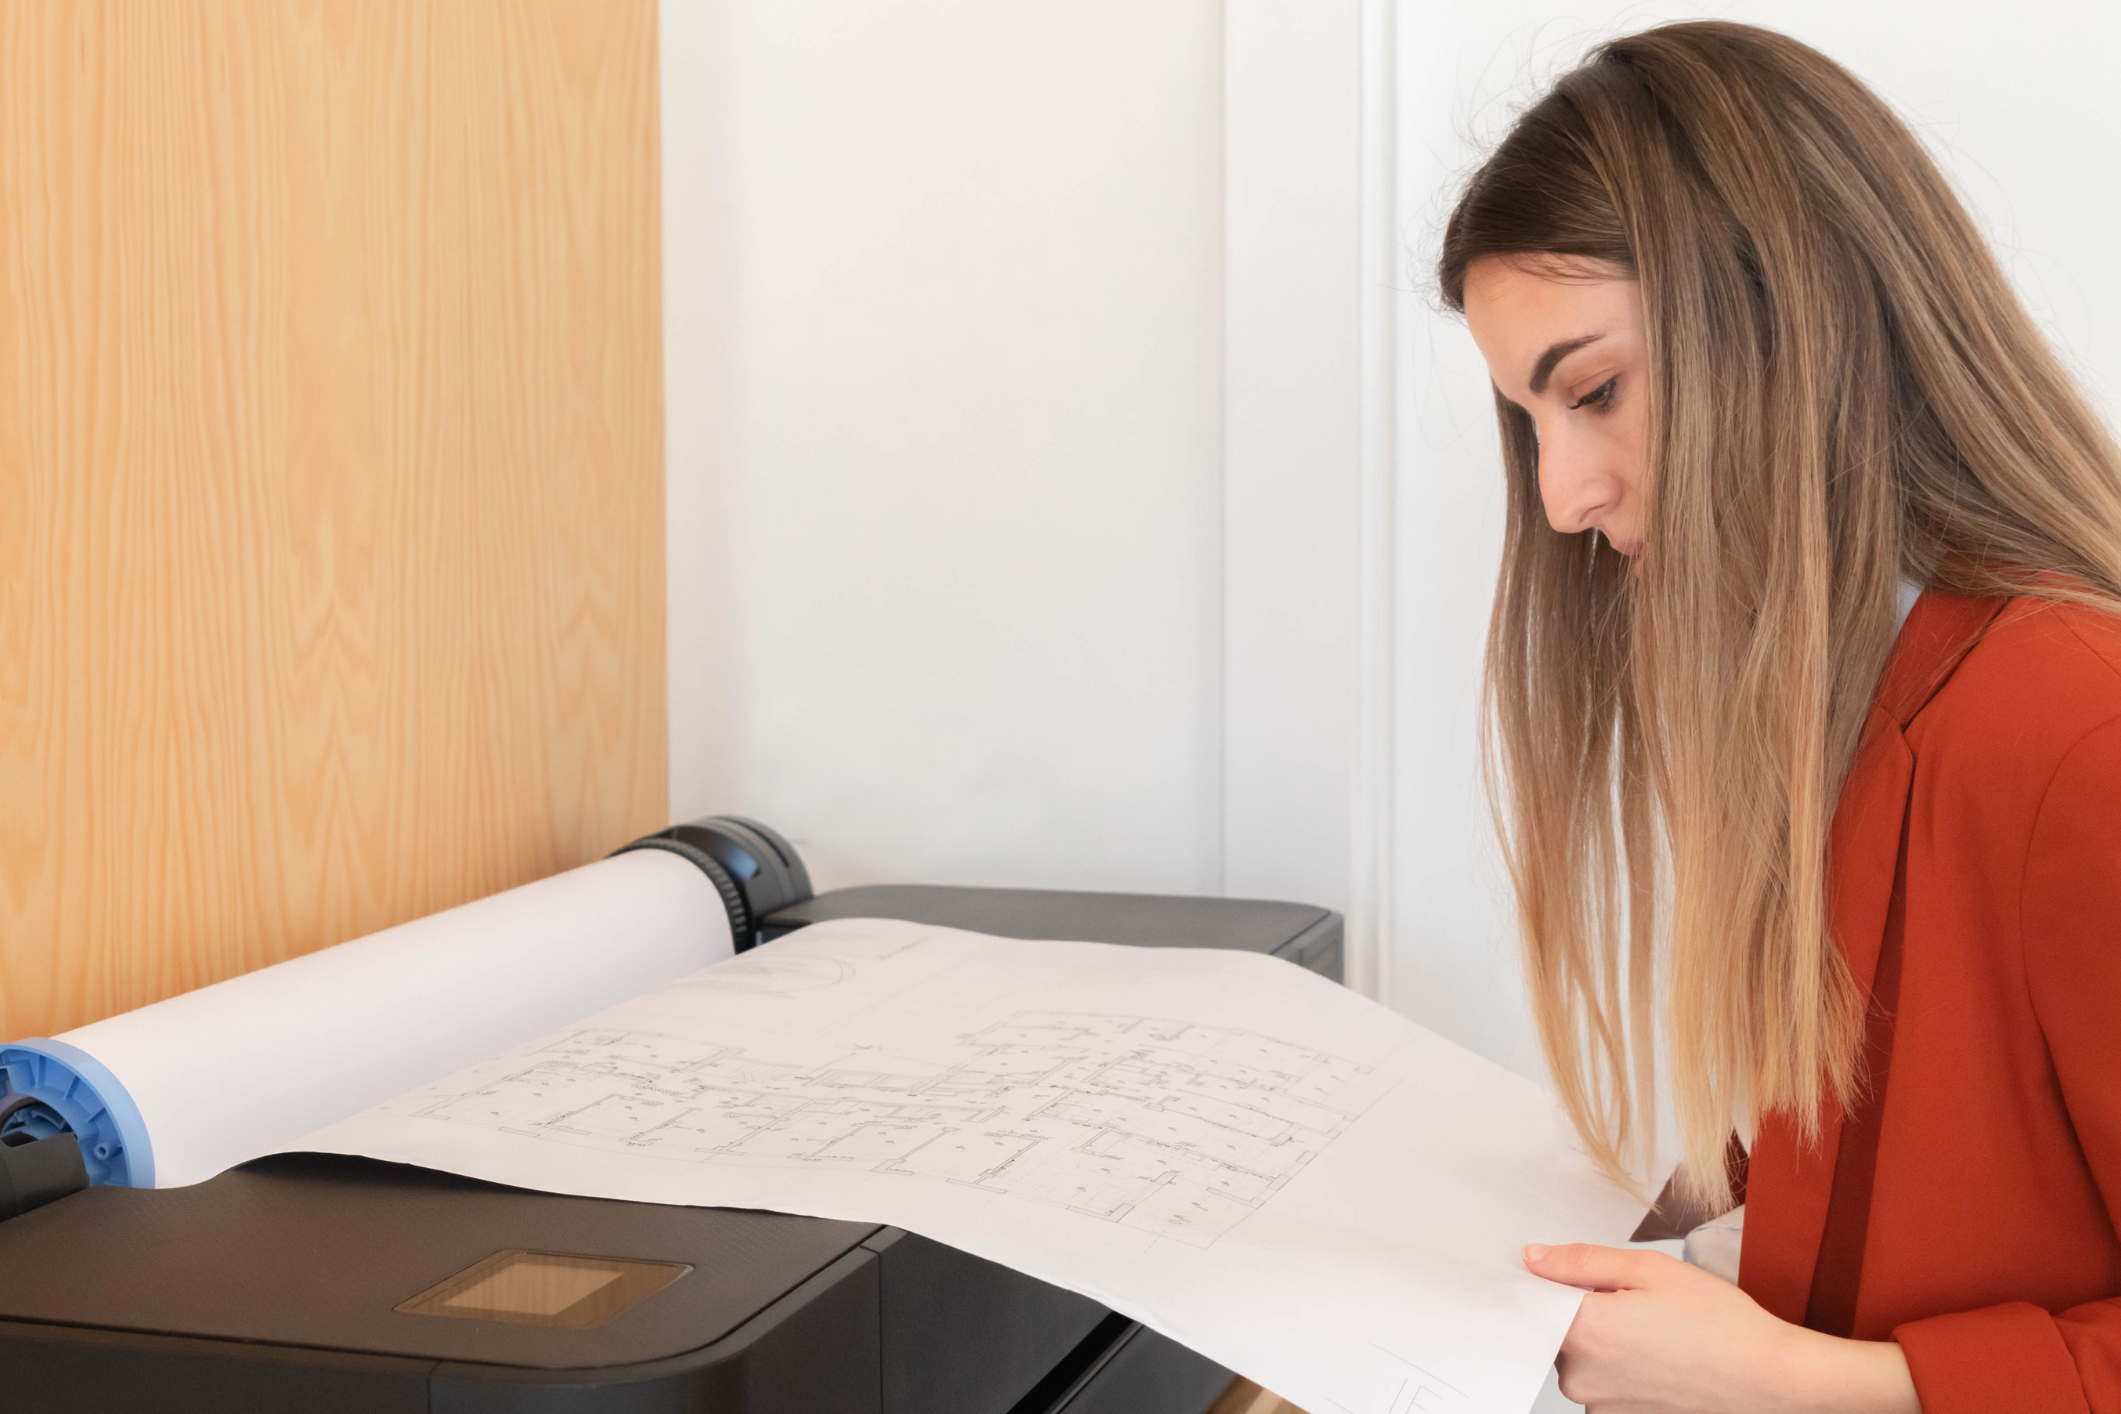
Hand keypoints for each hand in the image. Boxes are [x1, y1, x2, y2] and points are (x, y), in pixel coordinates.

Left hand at [1524, 1243, 1920, 1413]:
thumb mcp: (1649, 1269)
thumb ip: (1581, 1262)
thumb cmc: (1720, 1324)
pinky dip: (1619, 1362)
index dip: (1546, 1280)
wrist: (1771, 1380)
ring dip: (1602, 1336)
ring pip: (1580, 1354)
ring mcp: (1599, 1404)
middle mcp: (1581, 1376)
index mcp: (1584, 1332)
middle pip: (1556, 1327)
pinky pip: (1601, 1378)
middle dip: (1581, 1305)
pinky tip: (1658, 1351)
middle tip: (1632, 1296)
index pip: (1532, 1300)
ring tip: (1654, 1326)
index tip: (1563, 1271)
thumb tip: (1534, 1259)